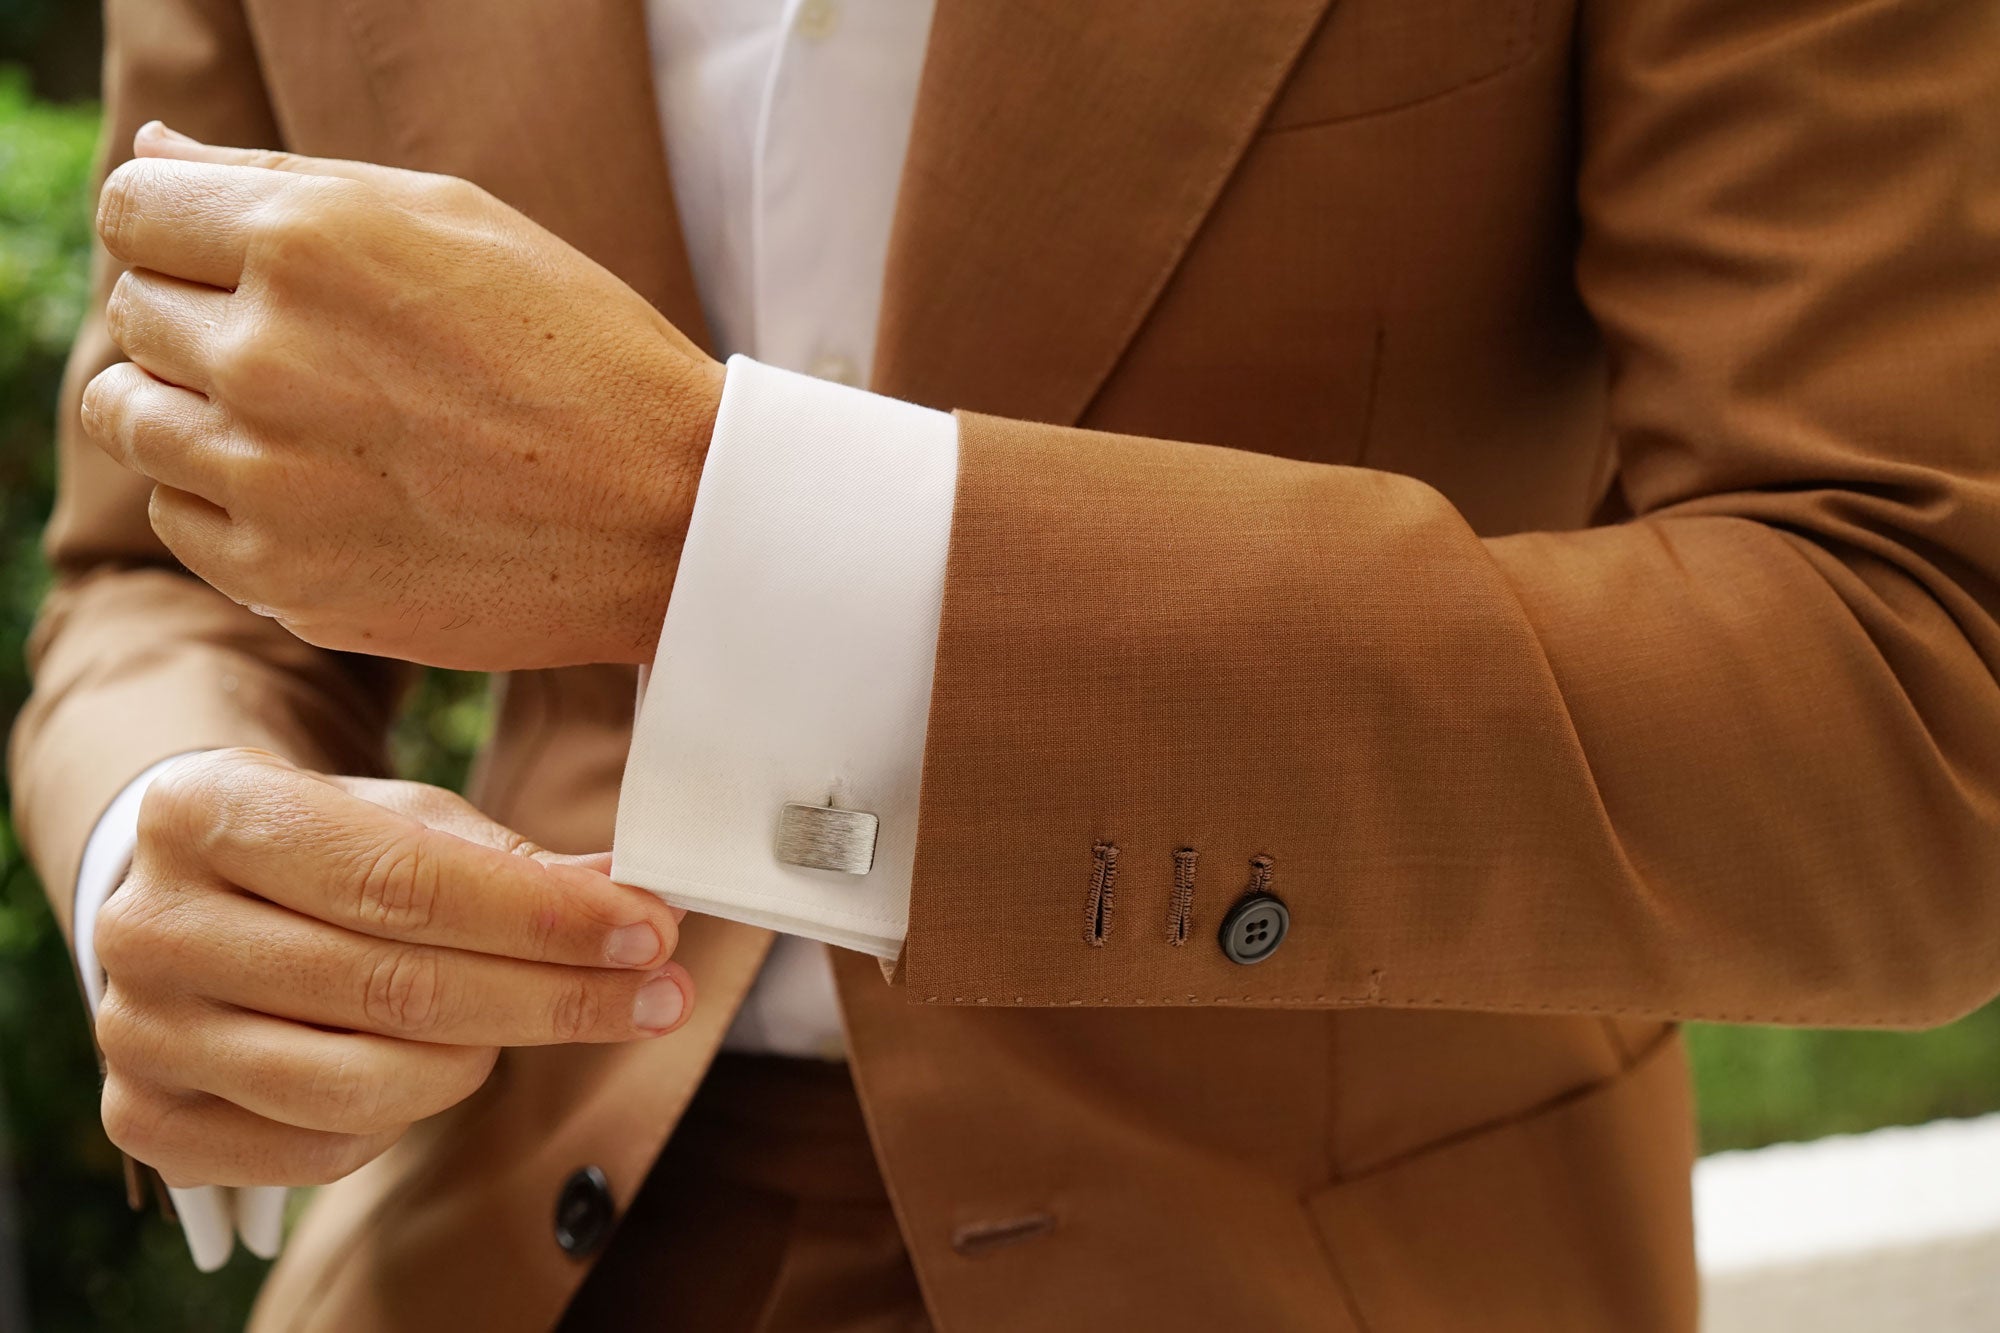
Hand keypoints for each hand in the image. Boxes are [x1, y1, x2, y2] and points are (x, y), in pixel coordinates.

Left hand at [81, 122, 722, 670]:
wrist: (674, 516)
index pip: (132, 208)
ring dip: (192, 406)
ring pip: (128, 416)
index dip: (181, 229)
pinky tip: (319, 488)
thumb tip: (158, 151)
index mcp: (307, 241)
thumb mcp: (455, 220)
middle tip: (314, 351)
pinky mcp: (282, 577)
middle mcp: (266, 355)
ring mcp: (267, 477)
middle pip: (136, 311)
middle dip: (203, 316)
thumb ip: (286, 181)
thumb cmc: (579, 351)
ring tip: (302, 420)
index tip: (239, 262)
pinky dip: (225, 497)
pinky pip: (180, 515)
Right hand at [92, 748, 690, 1188]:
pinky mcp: (150, 1123)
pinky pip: (325, 1147)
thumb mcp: (397, 815)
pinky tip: (441, 1061)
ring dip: (487, 1056)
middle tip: (658, 992)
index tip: (647, 930)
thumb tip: (627, 896)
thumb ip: (506, 858)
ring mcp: (138, 1034)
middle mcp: (151, 926)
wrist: (183, 894)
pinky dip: (407, 1113)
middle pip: (396, 988)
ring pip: (365, 1082)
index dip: (540, 916)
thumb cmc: (314, 845)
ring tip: (539, 1014)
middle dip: (554, 995)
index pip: (403, 881)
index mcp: (204, 810)